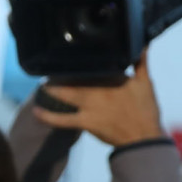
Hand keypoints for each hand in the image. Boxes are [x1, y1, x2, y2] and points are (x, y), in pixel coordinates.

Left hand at [32, 52, 166, 146]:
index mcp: (114, 78)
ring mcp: (91, 107)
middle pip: (76, 79)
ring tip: (42, 84)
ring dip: (52, 89)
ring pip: (67, 95)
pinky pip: (62, 120)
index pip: (93, 66)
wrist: (143, 137)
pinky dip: (47, 116)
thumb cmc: (145, 110)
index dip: (79, 61)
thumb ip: (141, 63)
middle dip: (61, 73)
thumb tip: (143, 45)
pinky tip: (36, 111)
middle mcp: (100, 90)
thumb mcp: (146, 83)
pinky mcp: (86, 122)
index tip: (67, 54)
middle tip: (49, 68)